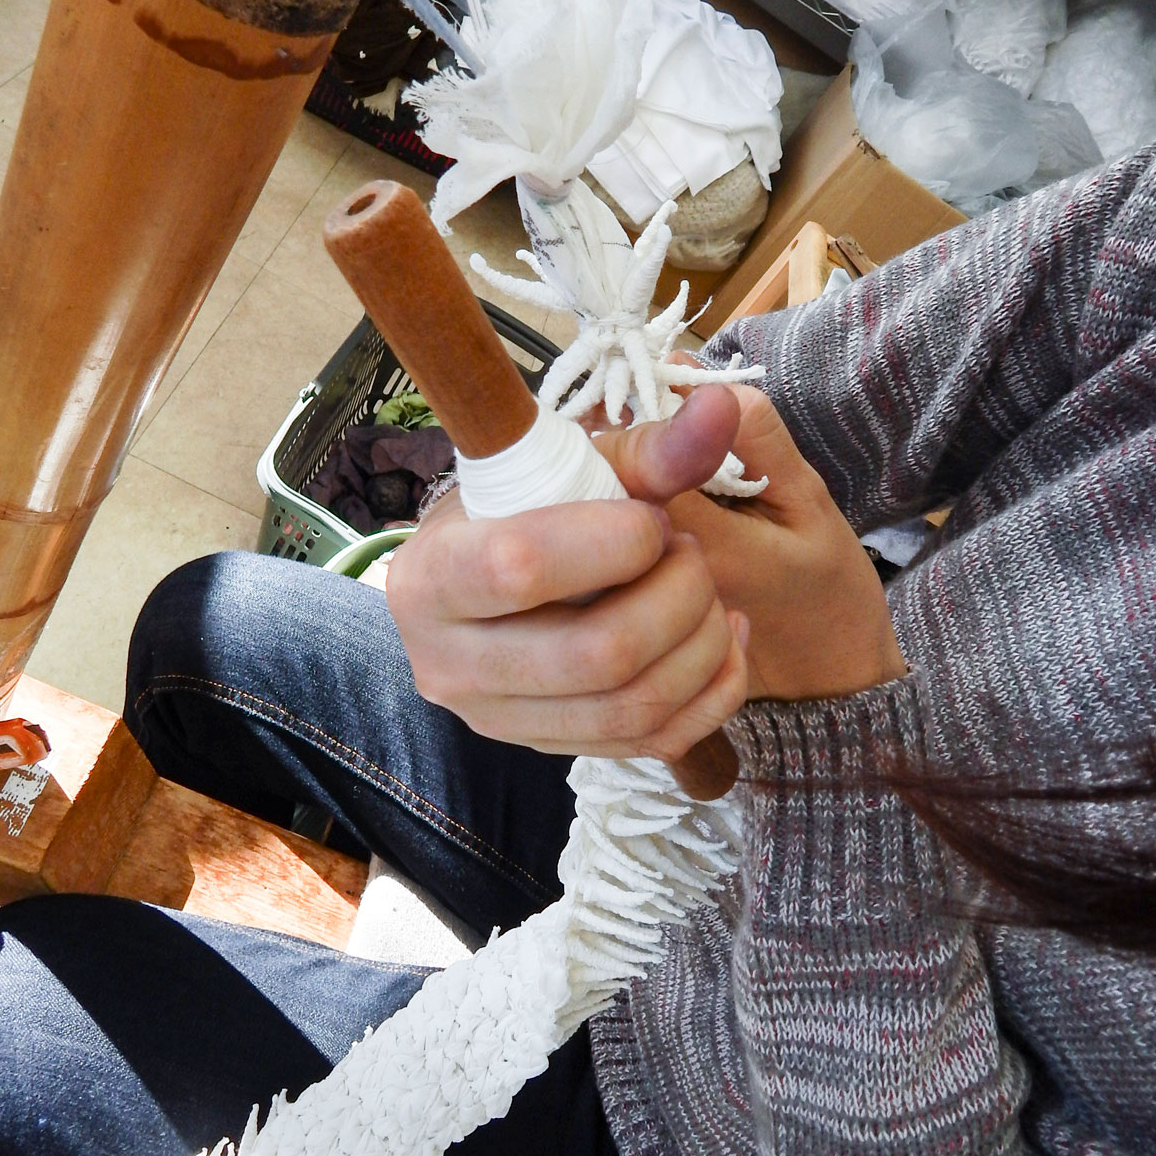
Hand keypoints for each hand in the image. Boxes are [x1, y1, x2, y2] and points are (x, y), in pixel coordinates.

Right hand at [385, 384, 905, 763]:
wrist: (490, 584)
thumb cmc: (526, 510)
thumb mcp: (566, 469)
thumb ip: (646, 445)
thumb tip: (723, 404)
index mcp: (430, 578)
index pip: (521, 568)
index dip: (613, 540)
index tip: (649, 517)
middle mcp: (450, 665)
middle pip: (597, 653)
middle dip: (677, 594)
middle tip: (688, 552)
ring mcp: (500, 721)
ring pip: (633, 705)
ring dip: (702, 642)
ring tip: (709, 591)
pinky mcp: (552, 751)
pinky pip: (654, 742)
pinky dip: (713, 689)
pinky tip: (725, 639)